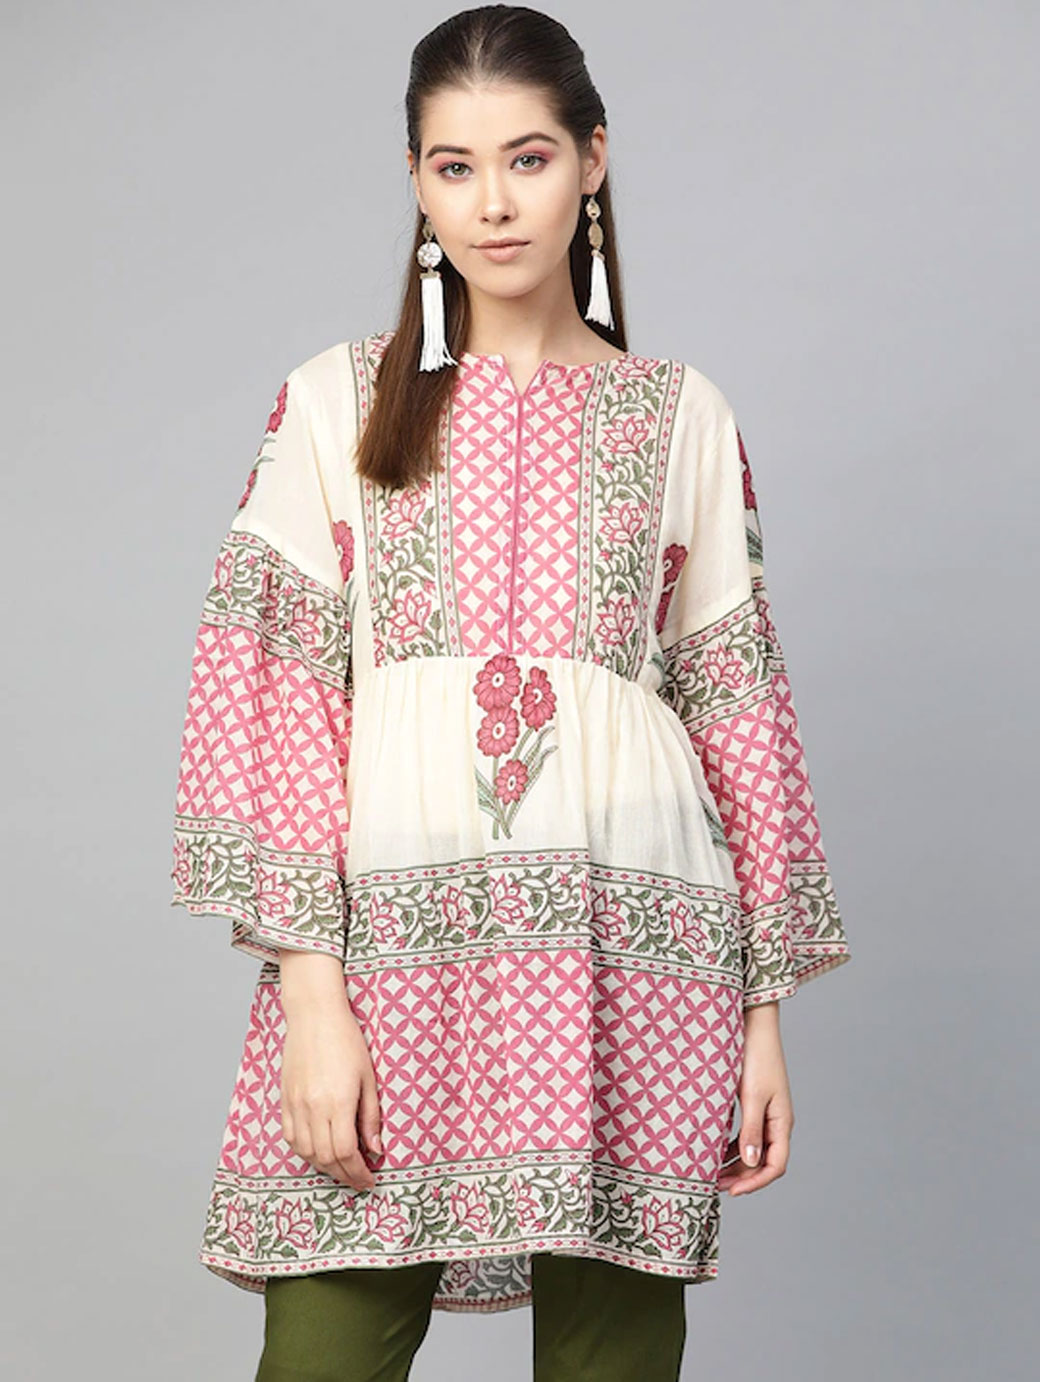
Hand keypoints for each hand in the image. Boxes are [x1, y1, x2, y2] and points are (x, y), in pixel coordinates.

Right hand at [278, 964, 383, 1191]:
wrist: (314, 1016)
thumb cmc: (347, 1040)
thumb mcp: (368, 1077)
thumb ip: (370, 1116)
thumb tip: (375, 1149)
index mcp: (337, 1102)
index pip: (346, 1152)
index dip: (358, 1172)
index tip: (369, 1179)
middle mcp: (313, 1108)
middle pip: (326, 1158)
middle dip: (344, 1175)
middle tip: (359, 1179)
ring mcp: (295, 1105)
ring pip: (306, 1152)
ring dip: (324, 1167)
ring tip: (341, 1168)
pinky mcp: (284, 1100)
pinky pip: (290, 1137)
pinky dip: (304, 1152)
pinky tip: (318, 1151)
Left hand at [717, 1002, 793, 1196]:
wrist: (755, 1026)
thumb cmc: (756, 1057)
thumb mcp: (752, 1095)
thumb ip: (751, 1129)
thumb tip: (751, 1162)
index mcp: (782, 1122)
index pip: (776, 1165)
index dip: (756, 1182)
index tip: (732, 1191)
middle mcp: (777, 1121)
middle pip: (764, 1161)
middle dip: (742, 1176)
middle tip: (715, 1185)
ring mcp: (767, 1112)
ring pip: (754, 1148)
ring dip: (736, 1162)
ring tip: (712, 1171)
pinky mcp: (755, 1102)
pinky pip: (747, 1133)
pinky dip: (732, 1145)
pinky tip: (715, 1149)